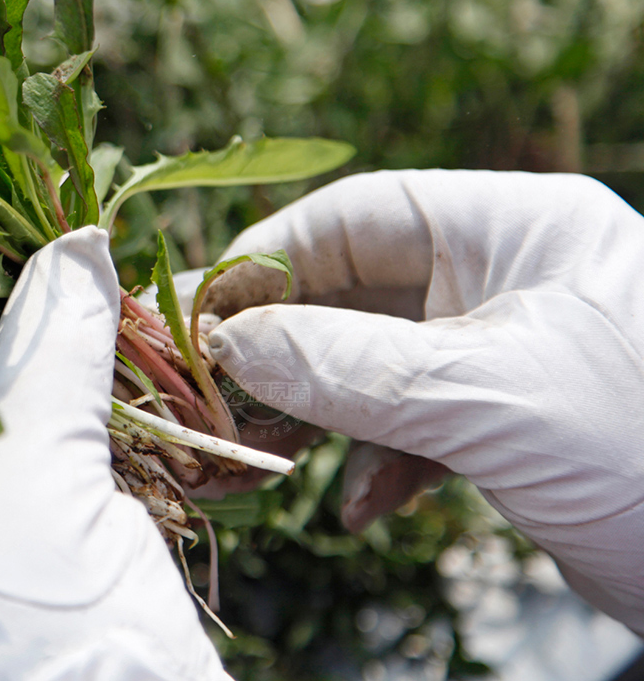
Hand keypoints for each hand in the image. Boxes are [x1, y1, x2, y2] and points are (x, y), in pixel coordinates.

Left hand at [0, 227, 230, 680]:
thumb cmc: (31, 616)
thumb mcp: (25, 463)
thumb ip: (48, 342)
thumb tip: (77, 239)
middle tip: (30, 228)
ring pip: (17, 406)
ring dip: (56, 342)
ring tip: (81, 261)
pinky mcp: (59, 533)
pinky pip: (70, 441)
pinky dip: (96, 389)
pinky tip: (117, 332)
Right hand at [205, 170, 643, 633]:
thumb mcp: (490, 400)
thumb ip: (352, 369)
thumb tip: (232, 344)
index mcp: (518, 228)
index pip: (359, 216)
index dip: (271, 260)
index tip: (203, 315)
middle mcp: (505, 277)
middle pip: (355, 290)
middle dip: (285, 347)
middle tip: (214, 392)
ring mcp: (503, 349)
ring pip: (373, 362)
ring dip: (318, 411)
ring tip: (268, 457)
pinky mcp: (505, 420)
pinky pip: (411, 422)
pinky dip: (374, 459)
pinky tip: (361, 505)